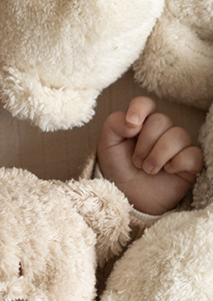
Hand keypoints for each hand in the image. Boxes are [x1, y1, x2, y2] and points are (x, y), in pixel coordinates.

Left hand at [97, 96, 203, 215]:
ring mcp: (177, 147)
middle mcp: (161, 132)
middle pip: (162, 121)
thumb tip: (134, 122)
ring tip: (147, 169)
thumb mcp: (107, 144)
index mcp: (140, 123)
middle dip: (145, 143)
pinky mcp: (190, 164)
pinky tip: (167, 171)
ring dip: (159, 154)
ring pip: (179, 135)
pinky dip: (178, 162)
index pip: (145, 104)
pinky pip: (193, 154)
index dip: (140, 109)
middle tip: (136, 162)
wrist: (127, 196)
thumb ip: (115, 124)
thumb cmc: (118, 168)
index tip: (131, 125)